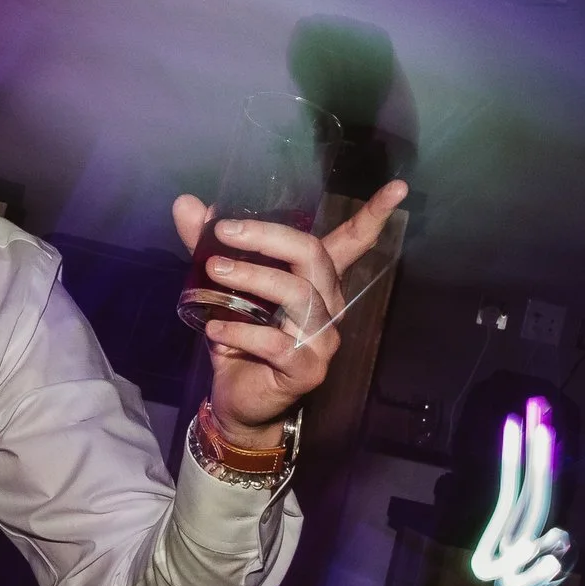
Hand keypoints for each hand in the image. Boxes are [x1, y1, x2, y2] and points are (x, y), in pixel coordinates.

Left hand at [172, 180, 407, 446]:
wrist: (237, 399)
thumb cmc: (239, 336)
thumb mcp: (219, 287)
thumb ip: (205, 246)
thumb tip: (186, 203)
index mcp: (317, 279)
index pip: (353, 242)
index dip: (374, 214)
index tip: (398, 186)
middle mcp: (329, 304)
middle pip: (314, 256)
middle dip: (267, 237)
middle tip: (223, 232)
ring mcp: (322, 338)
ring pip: (298, 295)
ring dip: (252, 279)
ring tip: (213, 272)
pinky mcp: (307, 369)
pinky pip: (279, 343)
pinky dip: (243, 331)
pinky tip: (215, 328)